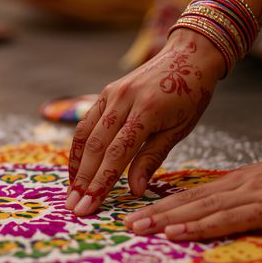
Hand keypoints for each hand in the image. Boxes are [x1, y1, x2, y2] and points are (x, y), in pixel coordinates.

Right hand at [67, 30, 222, 215]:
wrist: (188, 55)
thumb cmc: (190, 95)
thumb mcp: (179, 129)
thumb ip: (152, 158)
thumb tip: (134, 190)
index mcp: (147, 112)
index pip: (117, 154)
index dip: (101, 182)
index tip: (89, 206)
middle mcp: (124, 101)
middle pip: (96, 147)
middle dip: (83, 180)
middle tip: (74, 207)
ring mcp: (111, 94)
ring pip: (85, 134)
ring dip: (76, 166)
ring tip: (71, 192)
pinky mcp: (106, 93)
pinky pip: (86, 122)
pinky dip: (79, 147)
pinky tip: (77, 166)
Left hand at [124, 150, 261, 239]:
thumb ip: (247, 200)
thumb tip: (225, 213)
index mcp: (234, 183)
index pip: (191, 195)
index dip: (162, 205)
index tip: (137, 213)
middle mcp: (234, 188)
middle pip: (186, 202)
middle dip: (153, 214)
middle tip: (124, 224)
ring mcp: (246, 197)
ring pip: (197, 210)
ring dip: (165, 220)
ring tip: (138, 228)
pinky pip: (223, 220)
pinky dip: (197, 227)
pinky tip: (176, 233)